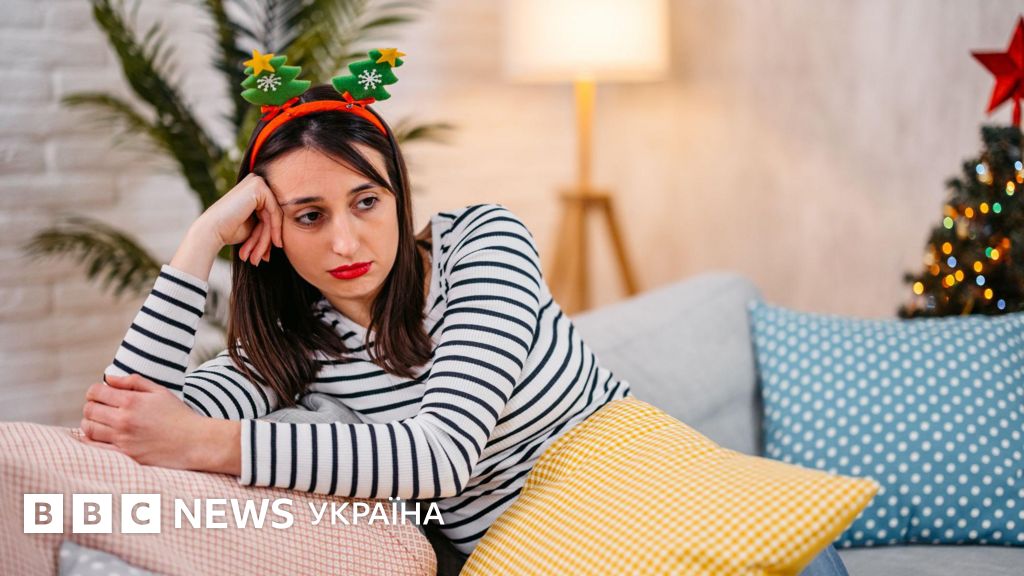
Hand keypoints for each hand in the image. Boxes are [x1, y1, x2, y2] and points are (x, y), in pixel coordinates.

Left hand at [81, 374, 204, 469]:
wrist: (193, 442)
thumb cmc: (178, 415)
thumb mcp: (159, 391)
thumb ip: (133, 382)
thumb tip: (109, 378)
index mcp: (131, 401)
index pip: (95, 392)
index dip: (94, 391)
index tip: (100, 393)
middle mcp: (123, 420)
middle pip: (89, 410)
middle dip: (91, 405)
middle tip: (100, 407)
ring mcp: (123, 439)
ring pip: (89, 428)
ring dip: (90, 422)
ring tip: (100, 420)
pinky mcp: (125, 455)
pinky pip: (96, 447)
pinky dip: (91, 439)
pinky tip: (97, 435)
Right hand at [196, 172, 284, 265]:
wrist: (211, 231)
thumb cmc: (229, 230)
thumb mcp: (254, 227)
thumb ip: (269, 224)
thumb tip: (285, 234)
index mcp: (254, 190)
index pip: (270, 213)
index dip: (269, 235)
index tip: (266, 255)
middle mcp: (256, 182)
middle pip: (273, 214)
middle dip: (267, 239)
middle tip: (263, 258)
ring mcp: (257, 182)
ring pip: (274, 215)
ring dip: (267, 239)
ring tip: (258, 257)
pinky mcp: (258, 186)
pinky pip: (275, 211)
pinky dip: (274, 228)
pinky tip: (272, 243)